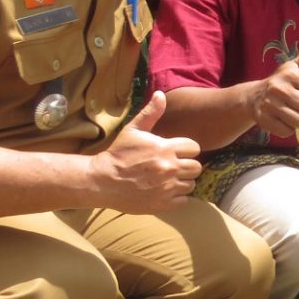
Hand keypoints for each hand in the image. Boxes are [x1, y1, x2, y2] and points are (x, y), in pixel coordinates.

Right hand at [89, 91, 202, 213]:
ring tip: (169, 179)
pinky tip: (165, 191)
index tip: (177, 152)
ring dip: (183, 181)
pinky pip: (184, 200)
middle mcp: (169, 168)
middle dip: (188, 165)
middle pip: (197, 167)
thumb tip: (161, 95)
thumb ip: (150, 113)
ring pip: (191, 184)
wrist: (101, 181)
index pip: (194, 148)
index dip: (187, 149)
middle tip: (175, 166)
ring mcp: (167, 187)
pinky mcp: (163, 203)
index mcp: (165, 148)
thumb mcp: (133, 130)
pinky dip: (177, 197)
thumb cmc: (118, 154)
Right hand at [251, 30, 298, 136]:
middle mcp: (279, 88)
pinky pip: (287, 132)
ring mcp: (269, 104)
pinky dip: (287, 129)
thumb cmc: (283, 82)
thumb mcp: (296, 66)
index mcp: (291, 74)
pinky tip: (281, 119)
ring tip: (291, 112)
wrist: (253, 96)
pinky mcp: (263, 119)